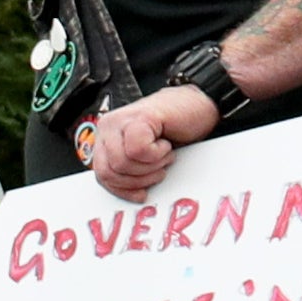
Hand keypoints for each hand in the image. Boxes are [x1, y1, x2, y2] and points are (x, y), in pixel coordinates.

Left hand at [80, 85, 213, 199]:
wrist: (200, 105)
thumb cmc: (176, 129)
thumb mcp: (145, 158)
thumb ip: (129, 171)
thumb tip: (128, 195)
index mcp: (106, 139)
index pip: (101, 175)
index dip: (121, 190)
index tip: (140, 194)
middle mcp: (107, 127)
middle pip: (109, 172)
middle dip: (138, 179)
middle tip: (159, 169)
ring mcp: (120, 120)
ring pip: (122, 163)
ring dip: (151, 166)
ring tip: (164, 154)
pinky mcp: (137, 117)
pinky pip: (137, 151)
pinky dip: (157, 154)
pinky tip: (165, 143)